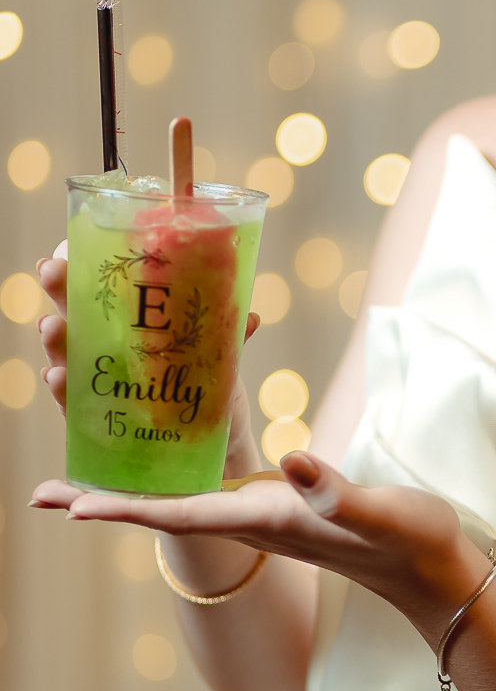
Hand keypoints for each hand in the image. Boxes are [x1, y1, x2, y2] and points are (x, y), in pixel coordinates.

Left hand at [29, 452, 486, 650]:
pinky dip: (170, 472)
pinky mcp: (277, 504)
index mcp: (266, 521)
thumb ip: (337, 490)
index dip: (122, 509)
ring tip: (76, 473)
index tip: (67, 506)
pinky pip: (207, 487)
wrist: (433, 571)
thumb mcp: (381, 512)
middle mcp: (252, 521)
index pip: (178, 516)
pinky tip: (159, 453)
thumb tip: (289, 460)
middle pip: (160, 511)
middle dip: (101, 501)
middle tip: (38, 492)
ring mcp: (262, 516)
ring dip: (127, 488)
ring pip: (177, 500)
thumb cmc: (412, 542)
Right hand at [35, 245, 263, 478]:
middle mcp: (108, 348)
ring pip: (66, 355)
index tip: (68, 245)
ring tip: (52, 325)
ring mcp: (99, 383)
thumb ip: (228, 336)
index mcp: (132, 322)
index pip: (100, 286)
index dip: (81, 264)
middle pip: (75, 313)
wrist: (215, 445)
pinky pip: (73, 405)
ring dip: (56, 340)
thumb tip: (249, 317)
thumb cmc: (209, 386)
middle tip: (51, 270)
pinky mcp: (99, 422)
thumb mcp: (221, 356)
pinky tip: (58, 376)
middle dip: (60, 290)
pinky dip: (63, 389)